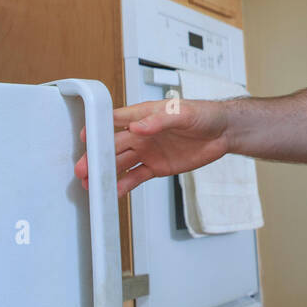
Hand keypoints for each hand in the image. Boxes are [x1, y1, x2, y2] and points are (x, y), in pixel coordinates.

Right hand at [73, 98, 231, 197]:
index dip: (98, 128)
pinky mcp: (156, 167)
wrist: (223, 132)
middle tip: (82, 169)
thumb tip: (138, 128)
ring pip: (121, 163)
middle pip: (113, 146)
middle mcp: (141, 134)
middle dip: (97, 157)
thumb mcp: (183, 114)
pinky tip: (113, 192)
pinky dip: (124, 185)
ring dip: (106, 173)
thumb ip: (159, 120)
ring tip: (91, 184)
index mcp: (144, 115)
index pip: (115, 120)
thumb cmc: (204, 115)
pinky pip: (136, 176)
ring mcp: (147, 151)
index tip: (85, 138)